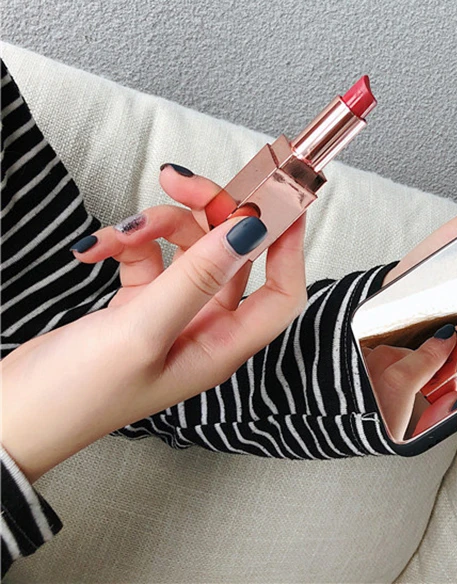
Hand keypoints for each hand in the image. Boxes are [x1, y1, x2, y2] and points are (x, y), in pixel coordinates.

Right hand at [0, 213, 305, 481]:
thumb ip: (196, 277)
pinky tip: (95, 250)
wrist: (10, 416)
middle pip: (231, 253)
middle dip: (209, 213)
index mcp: (222, 345)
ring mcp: (173, 312)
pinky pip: (149, 253)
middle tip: (178, 182)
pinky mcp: (139, 302)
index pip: (281, 292)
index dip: (287, 246)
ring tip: (117, 232)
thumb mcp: (142, 332)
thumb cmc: (76, 397)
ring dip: (155, 225)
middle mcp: (205, 327)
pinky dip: (126, 242)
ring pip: (188, 246)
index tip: (278, 199)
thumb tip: (250, 230)